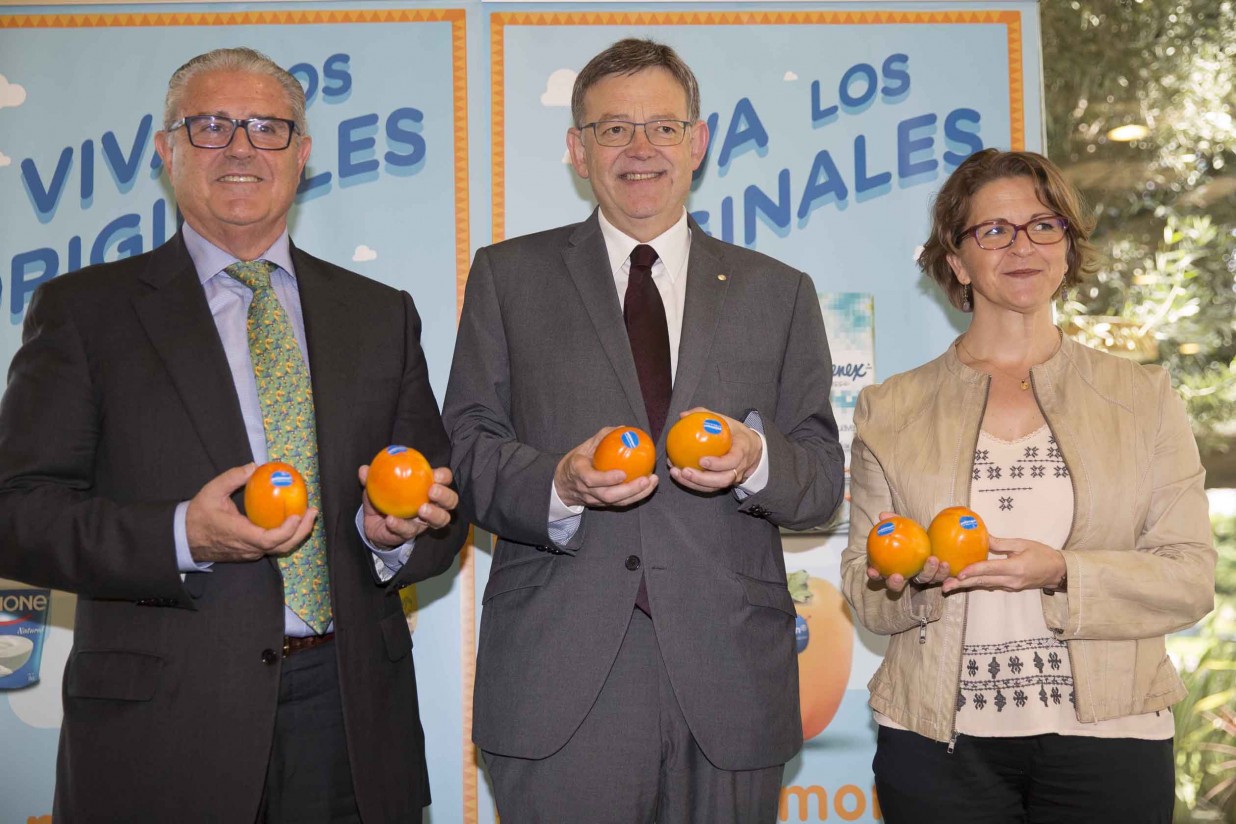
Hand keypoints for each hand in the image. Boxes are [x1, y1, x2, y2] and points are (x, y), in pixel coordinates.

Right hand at [186, 464, 317, 562]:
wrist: (184, 538)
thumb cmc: (198, 515)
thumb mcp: (211, 491)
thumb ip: (232, 478)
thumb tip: (254, 466)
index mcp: (240, 535)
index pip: (270, 539)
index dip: (288, 530)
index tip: (297, 514)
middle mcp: (248, 548)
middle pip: (282, 546)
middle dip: (302, 530)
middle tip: (313, 511)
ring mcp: (250, 553)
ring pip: (279, 549)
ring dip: (296, 533)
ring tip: (307, 515)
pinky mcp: (250, 553)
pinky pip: (272, 547)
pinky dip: (286, 535)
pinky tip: (292, 519)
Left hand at [360, 465, 457, 547]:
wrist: (373, 524)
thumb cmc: (383, 498)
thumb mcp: (377, 486)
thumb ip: (372, 478)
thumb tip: (364, 469)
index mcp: (427, 486)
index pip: (444, 478)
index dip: (444, 476)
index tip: (436, 475)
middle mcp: (432, 504)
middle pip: (450, 501)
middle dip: (445, 496)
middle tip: (432, 492)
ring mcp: (424, 521)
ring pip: (441, 520)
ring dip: (434, 514)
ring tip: (421, 509)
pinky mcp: (411, 534)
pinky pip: (409, 531)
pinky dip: (400, 525)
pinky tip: (391, 520)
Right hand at [554, 427, 657, 508]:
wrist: (563, 485)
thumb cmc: (576, 462)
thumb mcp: (583, 447)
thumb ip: (602, 438)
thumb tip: (623, 428)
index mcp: (578, 473)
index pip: (591, 479)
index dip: (607, 479)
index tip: (622, 474)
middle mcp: (586, 490)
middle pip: (608, 496)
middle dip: (629, 490)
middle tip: (645, 479)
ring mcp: (594, 499)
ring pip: (616, 502)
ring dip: (637, 494)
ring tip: (651, 482)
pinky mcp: (602, 504)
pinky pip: (620, 503)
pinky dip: (635, 497)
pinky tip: (648, 487)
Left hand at [668, 409, 761, 492]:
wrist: (752, 449)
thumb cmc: (736, 433)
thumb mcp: (727, 421)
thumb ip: (706, 415)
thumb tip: (683, 415)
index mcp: (742, 451)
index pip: (732, 461)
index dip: (718, 464)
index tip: (702, 460)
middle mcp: (739, 468)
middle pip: (723, 480)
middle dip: (702, 479)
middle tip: (685, 471)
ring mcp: (732, 478)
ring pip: (714, 487)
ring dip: (694, 483)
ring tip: (677, 474)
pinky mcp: (723, 483)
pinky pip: (709, 488)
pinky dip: (693, 484)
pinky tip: (678, 475)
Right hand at [864, 511, 952, 592]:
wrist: (933, 537)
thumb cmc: (913, 533)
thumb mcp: (904, 525)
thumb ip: (894, 521)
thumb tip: (882, 515)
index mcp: (892, 567)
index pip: (879, 574)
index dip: (874, 575)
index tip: (872, 571)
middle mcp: (906, 577)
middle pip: (896, 586)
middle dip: (895, 584)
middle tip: (897, 576)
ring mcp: (923, 577)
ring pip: (922, 580)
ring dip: (927, 574)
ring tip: (932, 560)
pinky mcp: (938, 576)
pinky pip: (941, 578)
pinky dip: (943, 573)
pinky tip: (945, 563)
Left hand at [941, 536, 1066, 593]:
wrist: (1058, 571)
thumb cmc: (1042, 554)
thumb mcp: (1022, 544)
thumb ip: (1000, 543)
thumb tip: (982, 537)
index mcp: (1015, 568)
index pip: (990, 569)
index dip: (973, 571)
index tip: (959, 573)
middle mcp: (1011, 580)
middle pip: (983, 582)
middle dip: (963, 584)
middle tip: (945, 586)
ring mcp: (1011, 586)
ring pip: (985, 585)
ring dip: (967, 585)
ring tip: (949, 587)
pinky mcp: (1010, 588)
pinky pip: (991, 585)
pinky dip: (978, 583)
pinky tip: (965, 582)